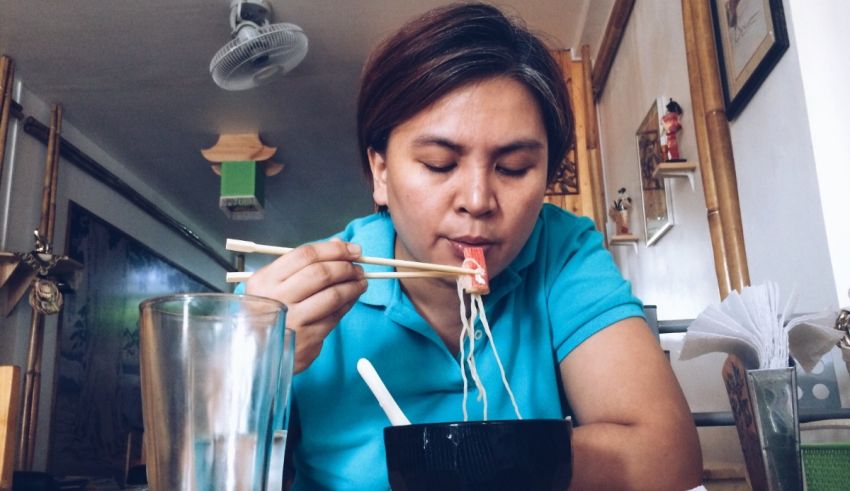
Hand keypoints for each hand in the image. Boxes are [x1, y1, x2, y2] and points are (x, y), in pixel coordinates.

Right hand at [245, 239, 366, 372]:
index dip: (335, 249)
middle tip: (358, 268)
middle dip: (346, 267)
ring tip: (360, 282)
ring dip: (353, 286)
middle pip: (321, 273)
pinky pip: (335, 316)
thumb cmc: (269, 313)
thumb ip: (304, 263)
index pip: (305, 255)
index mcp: (266, 280)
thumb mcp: (275, 284)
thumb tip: (338, 243)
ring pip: (332, 295)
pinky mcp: (307, 339)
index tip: (353, 250)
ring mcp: (293, 320)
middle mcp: (277, 298)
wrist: (257, 353)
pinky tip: (351, 299)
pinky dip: (348, 304)